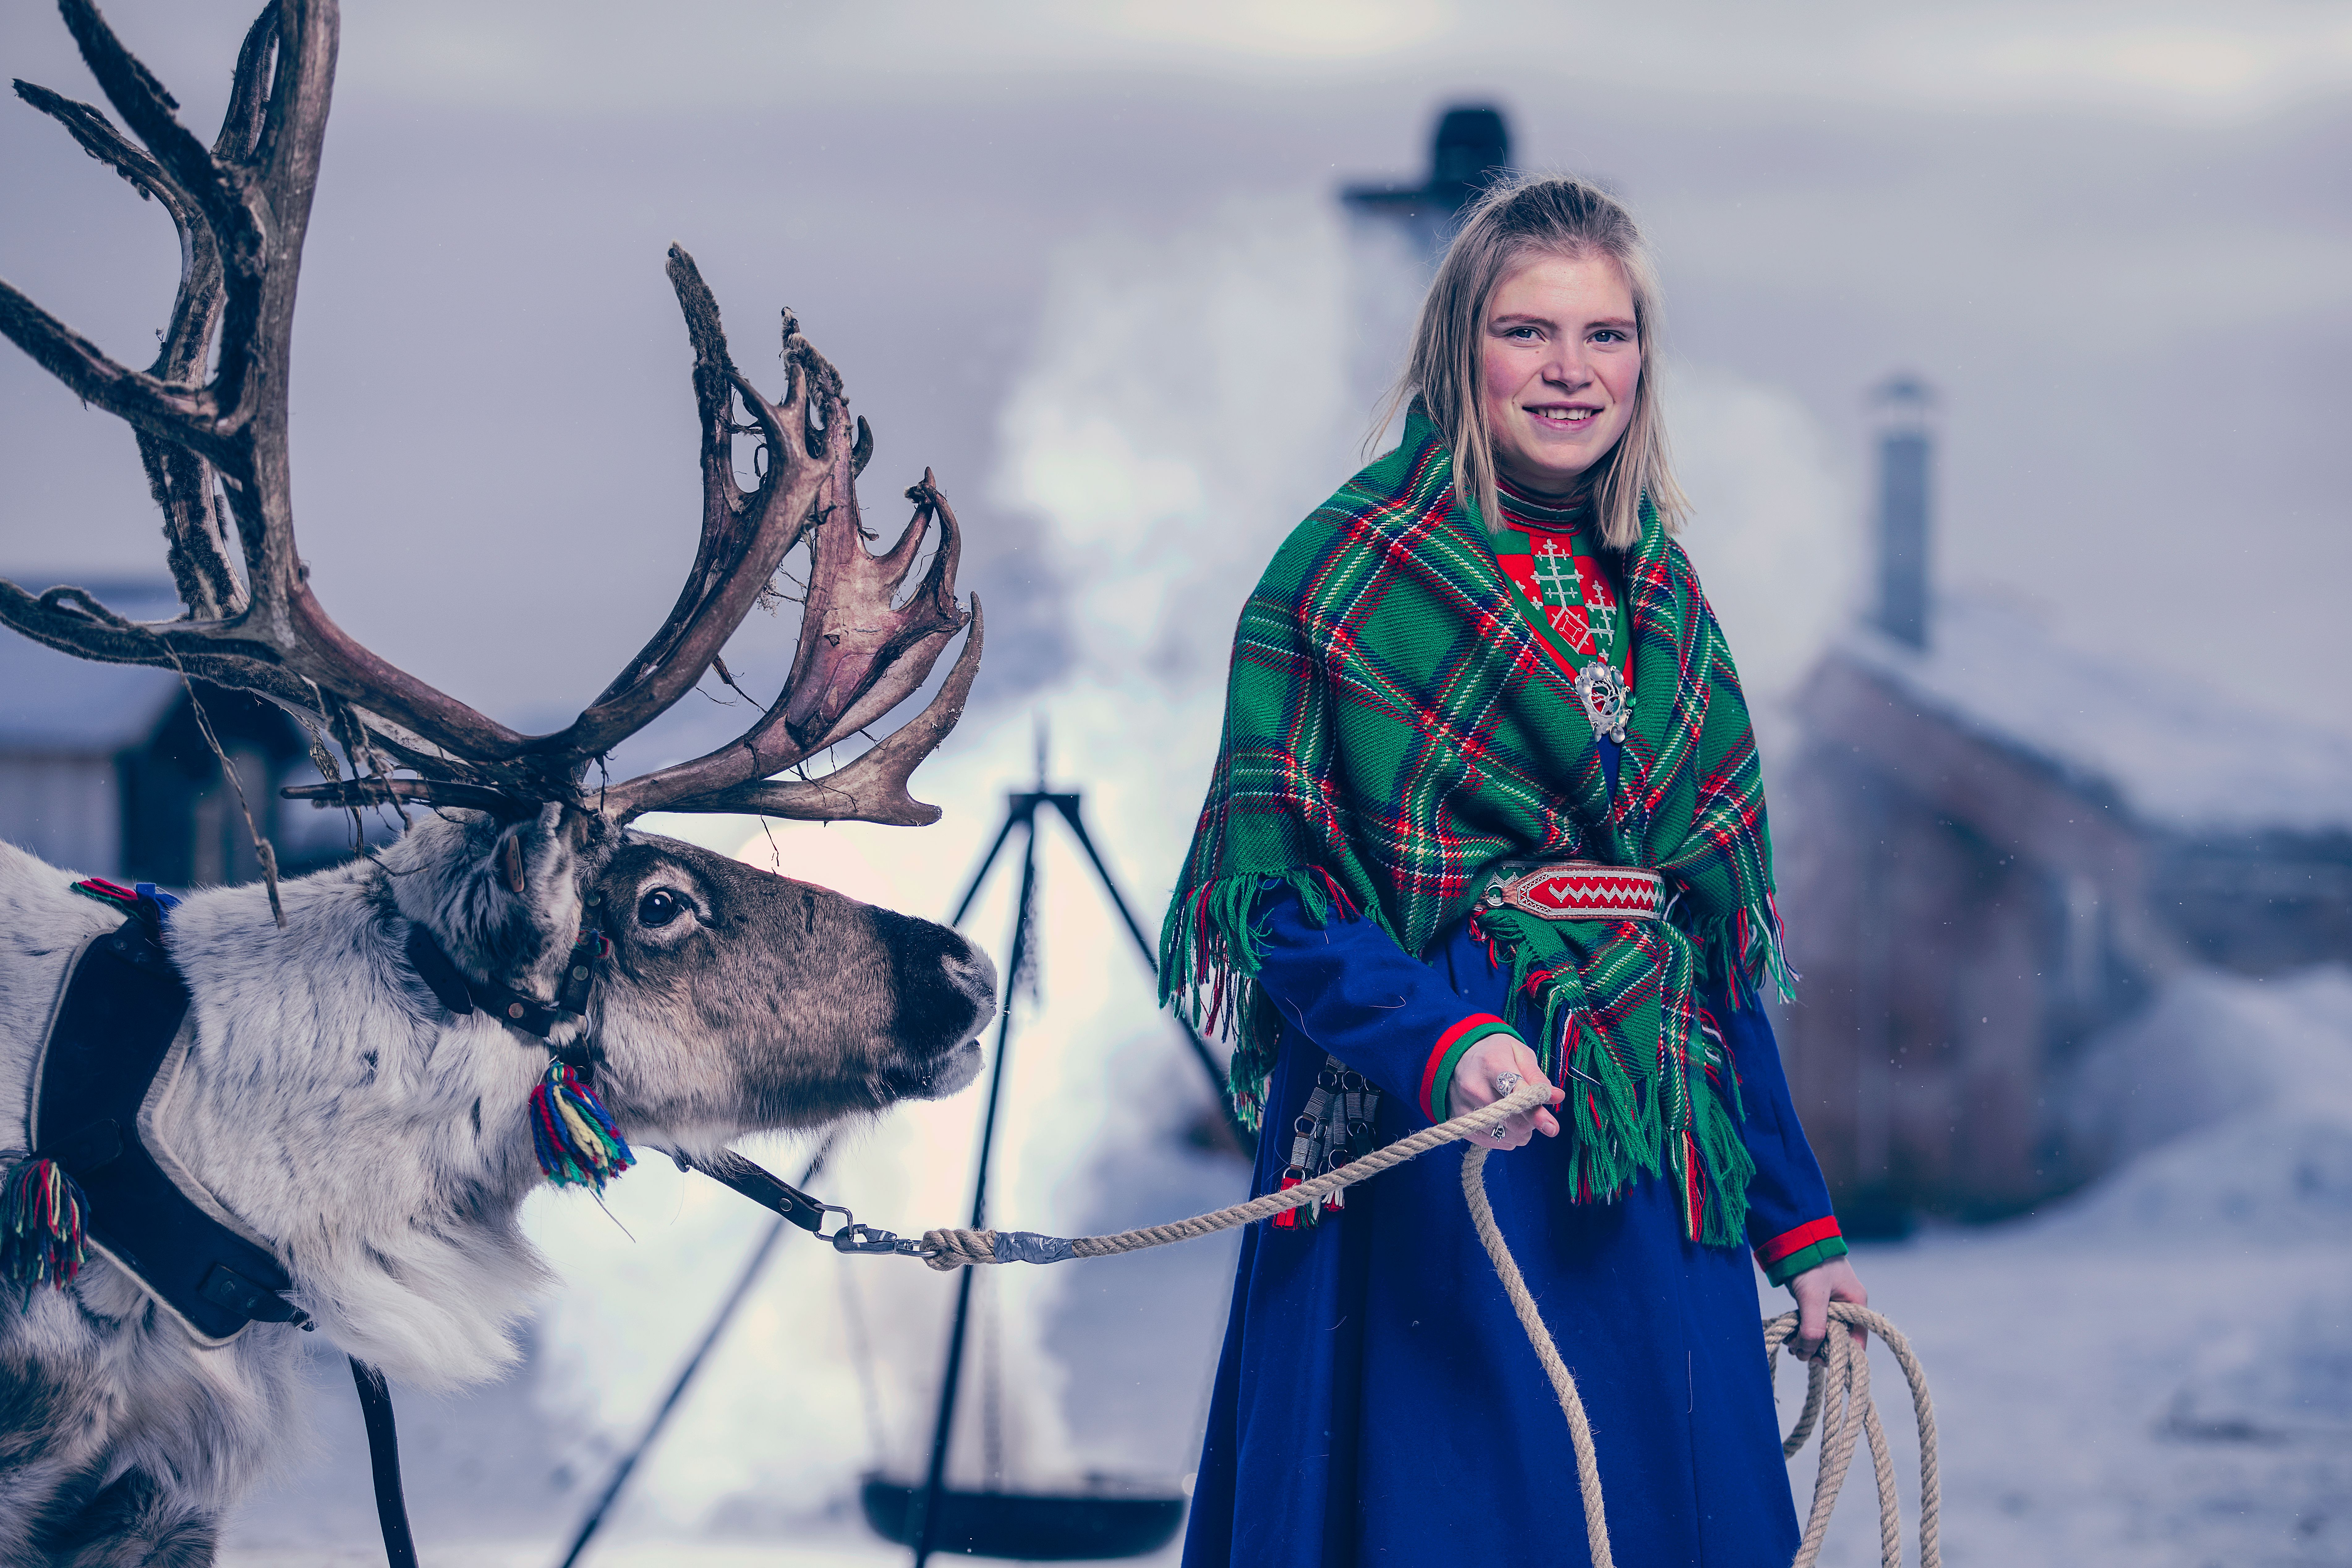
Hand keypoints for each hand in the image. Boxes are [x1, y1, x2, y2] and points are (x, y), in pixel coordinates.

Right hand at [1446, 1033, 1563, 1149]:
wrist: (1457, 1057)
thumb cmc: (1494, 1053)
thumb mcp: (1519, 1054)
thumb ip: (1537, 1077)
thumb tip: (1558, 1097)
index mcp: (1492, 1064)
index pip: (1517, 1093)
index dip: (1536, 1111)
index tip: (1551, 1127)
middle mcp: (1474, 1087)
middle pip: (1514, 1119)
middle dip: (1531, 1118)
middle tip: (1529, 1105)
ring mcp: (1465, 1107)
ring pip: (1507, 1135)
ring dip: (1521, 1130)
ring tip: (1516, 1112)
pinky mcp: (1461, 1123)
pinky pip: (1494, 1142)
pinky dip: (1507, 1137)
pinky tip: (1504, 1121)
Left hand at [1786, 1254, 1867, 1361]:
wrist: (1794, 1238)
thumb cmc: (1810, 1264)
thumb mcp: (1813, 1296)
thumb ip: (1813, 1326)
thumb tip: (1808, 1352)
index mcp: (1856, 1306)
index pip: (1856, 1343)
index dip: (1839, 1356)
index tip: (1817, 1359)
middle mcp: (1847, 1308)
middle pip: (1838, 1341)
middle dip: (1818, 1349)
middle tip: (1798, 1351)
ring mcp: (1832, 1305)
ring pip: (1823, 1334)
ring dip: (1807, 1342)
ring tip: (1791, 1343)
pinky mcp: (1816, 1302)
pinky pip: (1813, 1324)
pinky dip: (1802, 1331)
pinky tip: (1789, 1335)